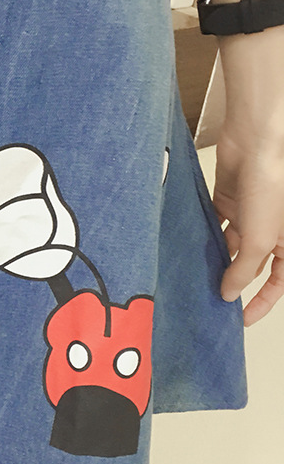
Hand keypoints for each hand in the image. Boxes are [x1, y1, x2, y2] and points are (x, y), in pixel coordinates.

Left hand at [211, 28, 283, 326]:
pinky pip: (217, 225)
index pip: (279, 281)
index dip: (262, 302)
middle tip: (210, 300)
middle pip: (252, 264)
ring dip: (215, 259)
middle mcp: (272, 229)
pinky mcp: (229, 200)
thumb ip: (244, 269)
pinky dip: (205, 236)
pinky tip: (188, 250)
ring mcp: (250, 214)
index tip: (240, 319)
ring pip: (231, 245)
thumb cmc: (271, 187)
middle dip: (233, 281)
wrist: (255, 143)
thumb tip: (228, 294)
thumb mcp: (261, 239)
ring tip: (195, 277)